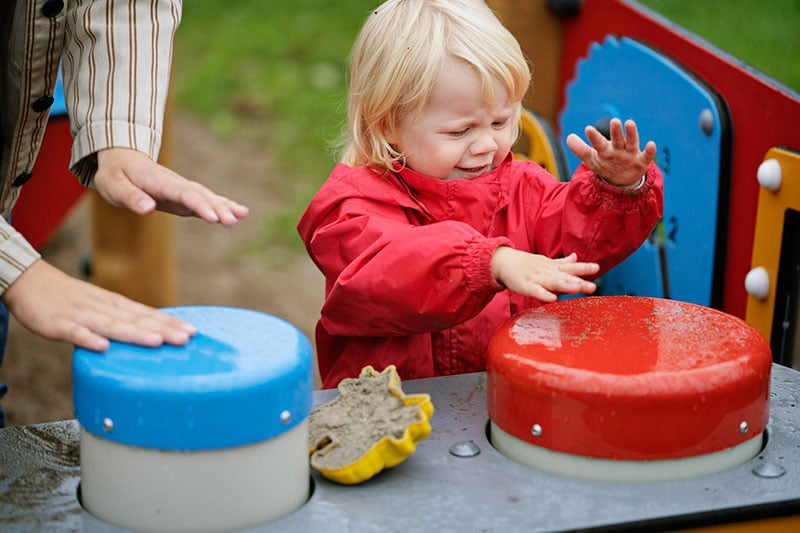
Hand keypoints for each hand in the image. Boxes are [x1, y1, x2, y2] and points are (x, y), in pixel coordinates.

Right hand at [2, 260, 195, 351]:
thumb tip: (152, 333)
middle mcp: (104, 308)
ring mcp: (82, 316)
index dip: (170, 323)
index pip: (147, 314)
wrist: (29, 281)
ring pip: (112, 325)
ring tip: (156, 341)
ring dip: (135, 333)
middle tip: (187, 338)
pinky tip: (102, 347)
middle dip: (163, 329)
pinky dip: (88, 339)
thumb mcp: (102, 306)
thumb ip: (124, 320)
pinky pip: (75, 333)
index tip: (193, 331)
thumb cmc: (71, 299)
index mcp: (115, 305)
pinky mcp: (59, 324)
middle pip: (137, 320)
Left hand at [93, 147, 248, 225]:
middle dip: (217, 207)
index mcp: (159, 181)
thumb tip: (147, 208)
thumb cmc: (115, 175)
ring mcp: (182, 189)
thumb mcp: (114, 186)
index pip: (182, 193)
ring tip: (242, 215)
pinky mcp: (184, 197)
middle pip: (199, 195)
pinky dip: (222, 206)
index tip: (212, 217)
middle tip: (233, 221)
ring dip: (224, 206)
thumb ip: (130, 197)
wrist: (122, 159)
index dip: (198, 204)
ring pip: (206, 196)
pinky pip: (205, 200)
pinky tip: (238, 214)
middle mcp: (176, 183)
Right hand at [491, 248, 598, 301]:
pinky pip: (536, 291)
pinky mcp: (525, 286)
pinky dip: (544, 294)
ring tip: (576, 289)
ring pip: (552, 282)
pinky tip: (552, 299)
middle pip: (565, 277)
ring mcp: (536, 278)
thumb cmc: (526, 264)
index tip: (596, 268)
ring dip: (565, 286)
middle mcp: (547, 271)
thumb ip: (562, 262)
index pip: (570, 267)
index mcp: (552, 267)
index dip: (583, 267)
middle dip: (578, 282)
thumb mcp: (546, 261)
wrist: (503, 261)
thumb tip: (576, 256)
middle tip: (593, 287)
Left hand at [566, 118, 655, 186]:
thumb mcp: (592, 160)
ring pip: (631, 142)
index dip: (594, 137)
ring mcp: (630, 154)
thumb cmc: (607, 164)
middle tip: (614, 121)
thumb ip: (580, 149)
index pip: (598, 143)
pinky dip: (650, 151)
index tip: (588, 129)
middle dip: (615, 131)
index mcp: (605, 149)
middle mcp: (618, 148)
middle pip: (616, 139)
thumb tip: (568, 137)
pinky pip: (647, 156)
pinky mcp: (641, 162)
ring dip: (631, 133)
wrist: (622, 180)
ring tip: (629, 123)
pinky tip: (651, 144)